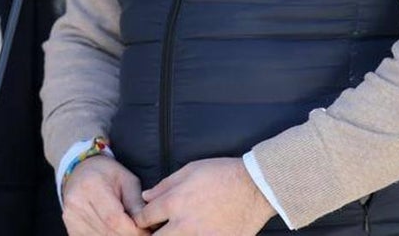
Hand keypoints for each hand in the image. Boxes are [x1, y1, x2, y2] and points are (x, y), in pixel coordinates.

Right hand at [61, 155, 149, 235]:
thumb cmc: (108, 174)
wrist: (80, 171)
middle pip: (107, 232)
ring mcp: (70, 217)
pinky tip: (116, 232)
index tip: (147, 232)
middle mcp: (77, 203)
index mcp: (91, 186)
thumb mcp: (127, 181)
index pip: (114, 219)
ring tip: (130, 231)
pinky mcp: (70, 227)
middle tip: (143, 234)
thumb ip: (137, 204)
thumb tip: (149, 226)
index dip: (133, 230)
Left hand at [134, 158, 275, 234]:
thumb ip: (165, 185)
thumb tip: (146, 196)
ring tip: (178, 231)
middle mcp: (183, 224)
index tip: (145, 219)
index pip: (144, 218)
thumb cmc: (222, 174)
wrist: (255, 188)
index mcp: (174, 202)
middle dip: (152, 235)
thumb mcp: (190, 170)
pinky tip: (196, 232)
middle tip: (157, 230)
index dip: (142, 219)